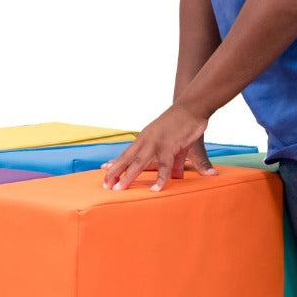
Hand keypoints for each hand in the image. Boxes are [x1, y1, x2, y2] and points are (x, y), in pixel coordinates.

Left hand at [101, 104, 218, 191]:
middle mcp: (146, 140)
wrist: (191, 106)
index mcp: (144, 139)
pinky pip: (163, 165)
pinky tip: (155, 189)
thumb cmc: (183, 124)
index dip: (116, 163)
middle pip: (127, 158)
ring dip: (128, 176)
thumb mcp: (175, 145)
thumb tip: (177, 175)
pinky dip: (160, 178)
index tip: (104, 171)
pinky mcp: (168, 145)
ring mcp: (156, 143)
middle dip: (115, 172)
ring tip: (120, 189)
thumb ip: (174, 161)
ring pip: (139, 162)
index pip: (127, 153)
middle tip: (106, 185)